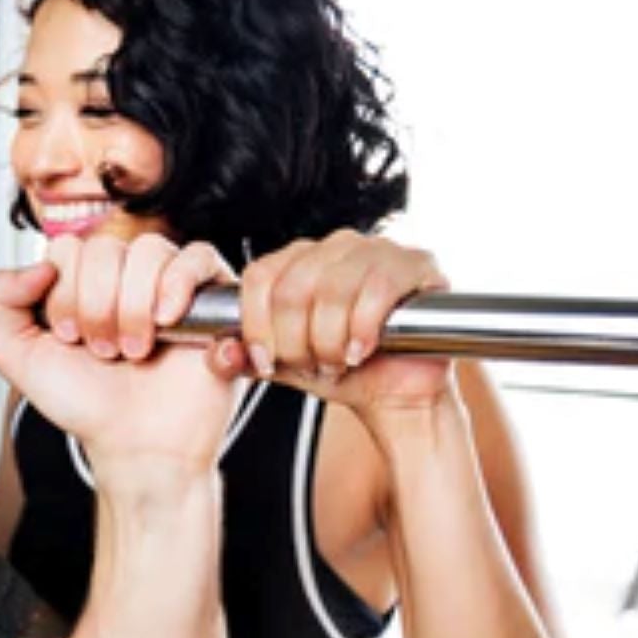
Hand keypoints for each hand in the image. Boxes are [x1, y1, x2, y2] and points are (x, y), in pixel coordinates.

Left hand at [0, 234, 242, 474]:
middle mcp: (125, 278)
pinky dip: (176, 287)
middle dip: (97, 306)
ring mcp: (167, 284)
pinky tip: (166, 323)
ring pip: (148, 251)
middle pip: (106, 248)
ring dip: (133, 307)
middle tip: (104, 350)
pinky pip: (197, 256)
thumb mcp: (18, 354)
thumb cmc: (85, 404)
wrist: (136, 445)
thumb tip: (37, 264)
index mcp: (83, 283)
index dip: (65, 294)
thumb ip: (2, 299)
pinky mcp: (210, 296)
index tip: (70, 337)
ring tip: (134, 349)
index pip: (68, 249)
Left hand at [237, 230, 452, 417]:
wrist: (395, 391)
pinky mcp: (415, 264)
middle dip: (295, 341)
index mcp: (298, 259)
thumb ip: (246, 358)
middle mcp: (334, 245)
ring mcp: (377, 249)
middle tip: (311, 365)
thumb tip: (222, 352)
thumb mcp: (283, 365)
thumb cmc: (341, 371)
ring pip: (331, 290)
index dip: (256, 325)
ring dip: (329, 339)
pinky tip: (360, 350)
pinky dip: (362, 328)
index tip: (266, 361)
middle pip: (292, 288)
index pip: (259, 277)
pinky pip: (376, 289)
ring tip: (337, 362)